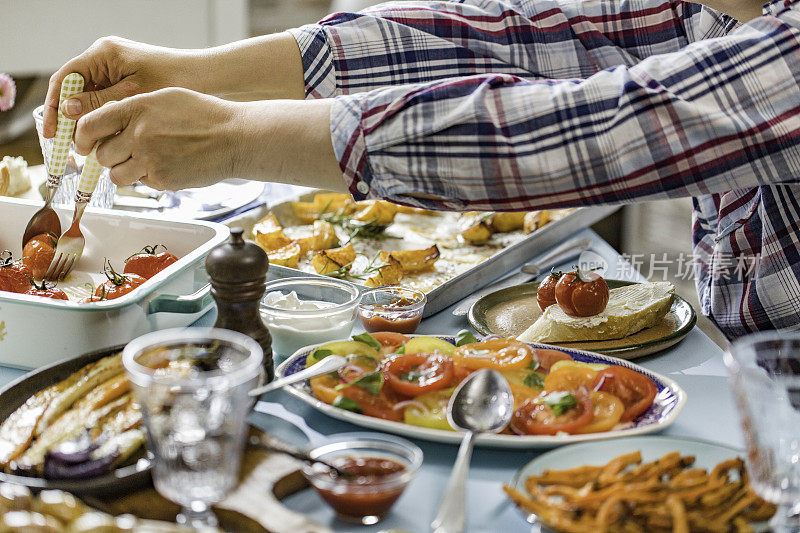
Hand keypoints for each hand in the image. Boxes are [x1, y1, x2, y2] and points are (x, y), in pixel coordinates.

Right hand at [44, 36, 199, 137]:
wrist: (204, 77)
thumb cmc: (174, 80)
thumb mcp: (134, 95)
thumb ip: (100, 101)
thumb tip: (68, 110)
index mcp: (103, 53)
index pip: (65, 79)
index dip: (55, 107)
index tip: (53, 133)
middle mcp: (104, 58)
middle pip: (74, 90)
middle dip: (69, 119)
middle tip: (69, 146)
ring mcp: (115, 70)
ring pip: (88, 98)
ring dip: (86, 122)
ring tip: (86, 148)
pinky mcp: (125, 81)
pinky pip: (104, 101)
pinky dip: (102, 120)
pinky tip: (104, 140)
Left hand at [76, 88, 238, 190]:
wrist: (236, 138)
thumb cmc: (205, 115)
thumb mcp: (165, 97)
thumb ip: (134, 108)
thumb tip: (107, 123)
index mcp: (137, 109)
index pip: (89, 125)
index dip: (82, 136)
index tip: (84, 142)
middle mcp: (139, 135)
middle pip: (101, 154)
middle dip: (108, 155)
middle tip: (123, 151)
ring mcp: (151, 161)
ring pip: (117, 175)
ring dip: (124, 170)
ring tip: (143, 161)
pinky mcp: (163, 181)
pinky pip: (142, 183)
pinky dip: (149, 177)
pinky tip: (167, 165)